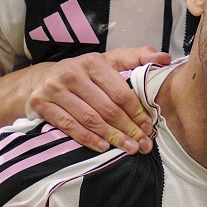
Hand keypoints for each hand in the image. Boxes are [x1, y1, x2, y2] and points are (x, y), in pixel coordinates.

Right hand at [28, 47, 168, 153]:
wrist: (40, 79)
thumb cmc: (83, 73)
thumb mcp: (108, 61)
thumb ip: (137, 57)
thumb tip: (166, 58)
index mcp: (93, 62)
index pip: (120, 92)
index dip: (137, 112)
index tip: (148, 128)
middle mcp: (73, 73)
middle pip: (107, 108)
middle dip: (128, 129)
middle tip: (142, 144)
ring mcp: (55, 89)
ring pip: (90, 119)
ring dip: (112, 137)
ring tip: (128, 148)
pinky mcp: (42, 104)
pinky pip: (69, 126)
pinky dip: (87, 138)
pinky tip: (103, 147)